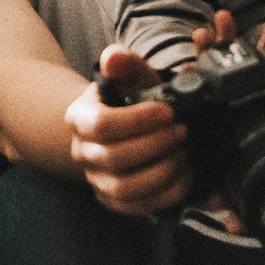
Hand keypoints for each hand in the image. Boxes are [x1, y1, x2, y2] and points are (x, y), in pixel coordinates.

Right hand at [67, 48, 195, 217]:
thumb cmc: (131, 99)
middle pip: (114, 158)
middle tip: (182, 131)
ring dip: (161, 172)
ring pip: (124, 188)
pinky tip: (184, 175)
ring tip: (183, 153)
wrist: (123, 127)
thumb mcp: (131, 77)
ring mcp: (97, 180)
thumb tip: (113, 57)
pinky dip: (166, 194)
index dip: (138, 120)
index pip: (102, 125)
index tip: (168, 111)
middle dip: (156, 145)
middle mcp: (82, 153)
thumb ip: (125, 63)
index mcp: (80, 118)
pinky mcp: (114, 202)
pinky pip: (137, 208)